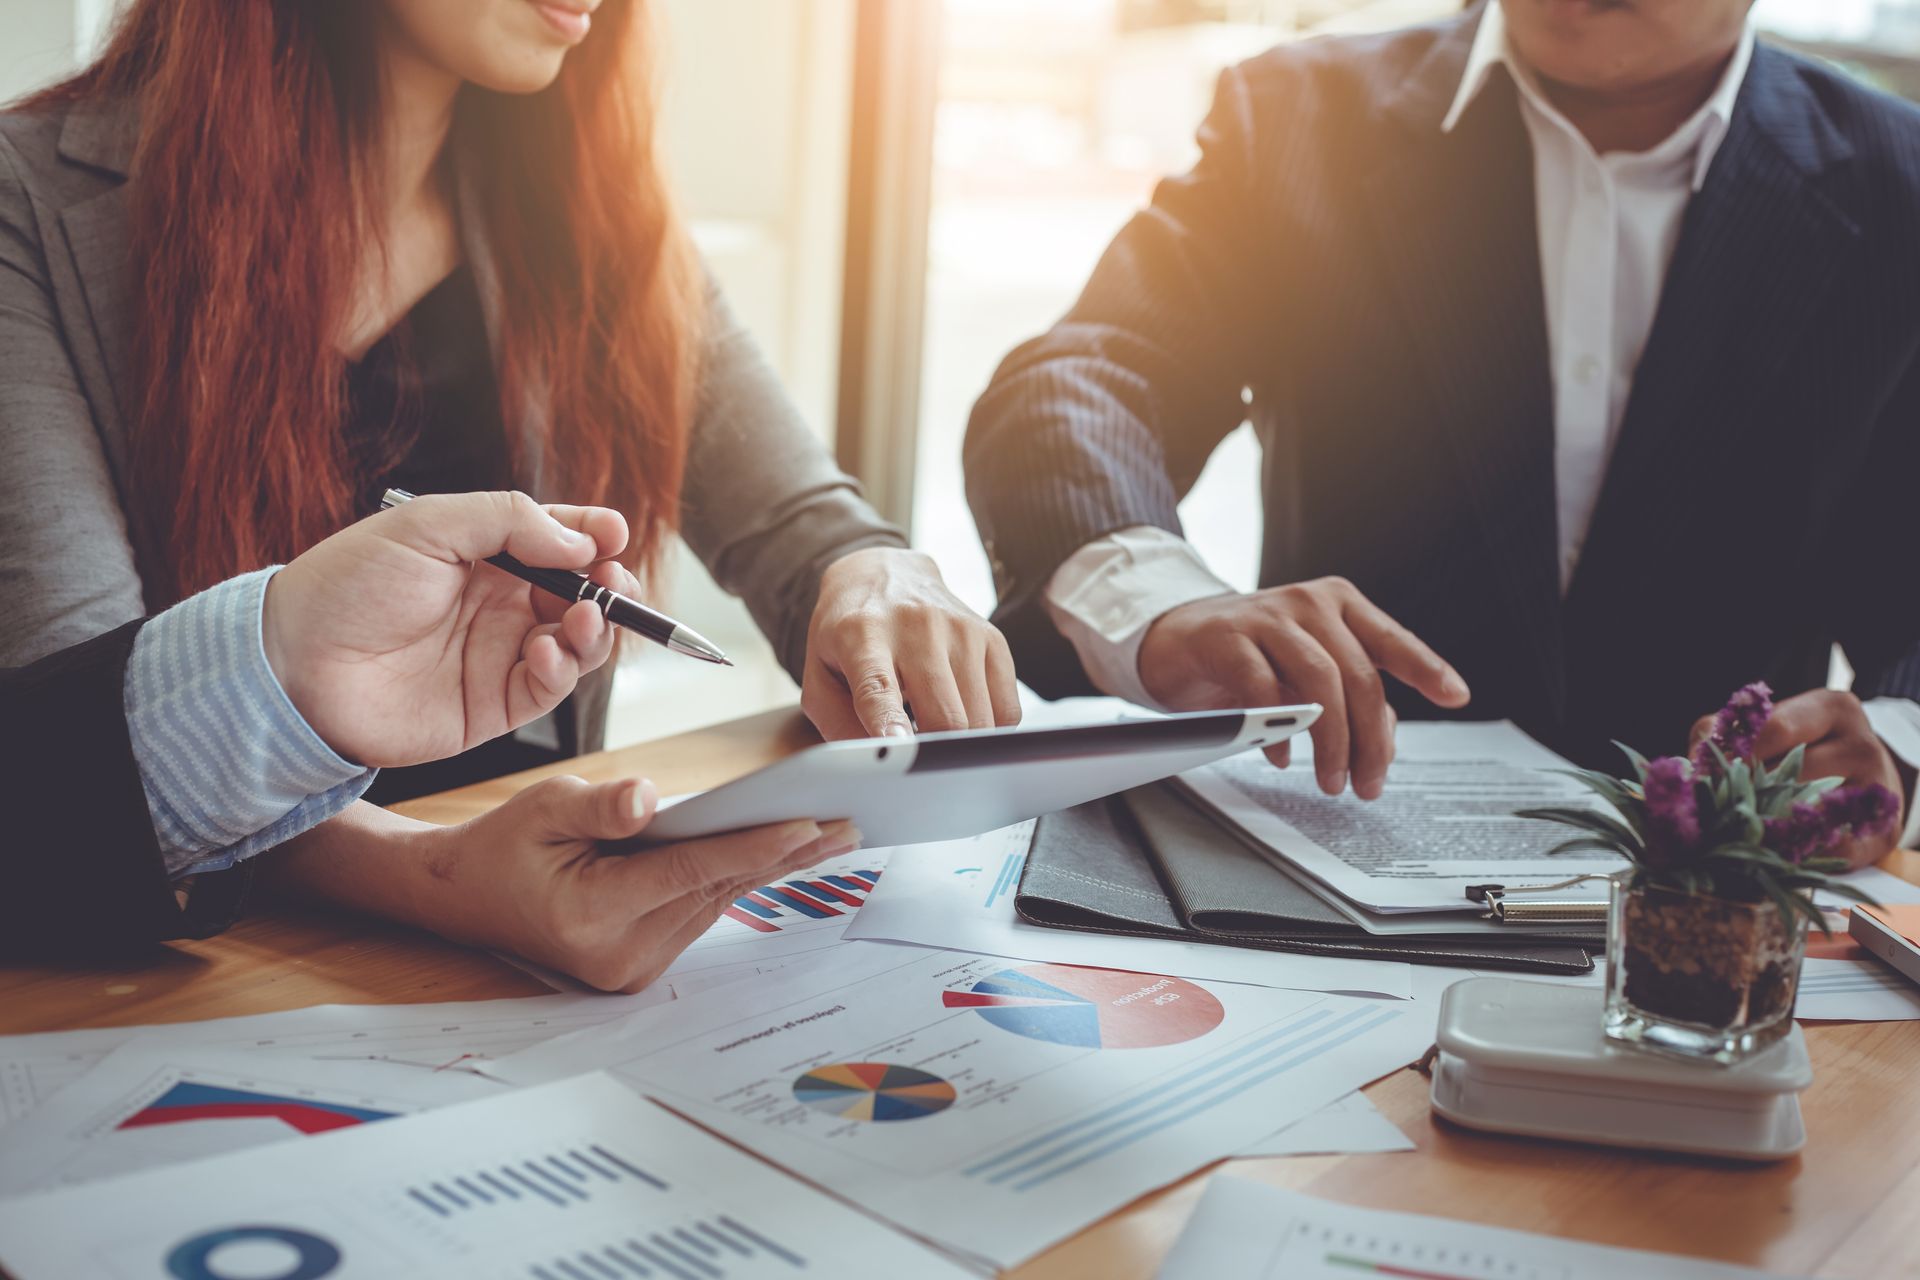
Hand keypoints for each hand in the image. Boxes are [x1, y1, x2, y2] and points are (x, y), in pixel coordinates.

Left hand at [262, 490, 638, 766]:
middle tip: (614, 581)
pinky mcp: (494, 706)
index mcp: (486, 555)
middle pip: (583, 593)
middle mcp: (501, 604)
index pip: (559, 539)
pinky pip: (550, 688)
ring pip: (579, 642)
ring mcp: (501, 655)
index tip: (614, 533)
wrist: (294, 665)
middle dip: (611, 585)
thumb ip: (508, 520)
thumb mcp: (427, 525)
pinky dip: (563, 669)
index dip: (594, 534)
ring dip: (596, 629)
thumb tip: (579, 540)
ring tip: (585, 617)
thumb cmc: (346, 587)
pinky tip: (546, 651)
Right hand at [405, 774, 861, 991]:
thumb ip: (600, 805)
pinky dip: (737, 876)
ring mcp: (633, 968)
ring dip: (771, 866)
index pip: (688, 873)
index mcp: (590, 915)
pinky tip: (784, 849)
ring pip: (716, 901)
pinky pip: (701, 910)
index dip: (751, 846)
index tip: (807, 823)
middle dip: (784, 852)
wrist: (465, 898)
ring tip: (832, 829)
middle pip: (716, 889)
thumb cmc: (505, 845)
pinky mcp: (643, 965)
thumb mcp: (541, 806)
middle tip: (849, 818)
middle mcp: (618, 954)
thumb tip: (652, 800)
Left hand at [801, 547, 1020, 738]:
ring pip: (979, 720)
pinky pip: (1007, 710)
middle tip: (917, 758)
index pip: (879, 686)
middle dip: (934, 753)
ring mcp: (961, 630)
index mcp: (862, 635)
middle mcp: (916, 626)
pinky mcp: (992, 638)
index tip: (898, 750)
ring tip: (933, 728)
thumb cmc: (849, 637)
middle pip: (944, 715)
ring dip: (959, 743)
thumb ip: (836, 724)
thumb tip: (877, 764)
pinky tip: (962, 715)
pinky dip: (988, 729)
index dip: (889, 722)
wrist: (884, 575)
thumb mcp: (819, 677)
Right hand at [1136, 578, 1468, 798]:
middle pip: (1359, 674)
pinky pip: (1264, 687)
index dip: (1427, 667)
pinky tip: (1281, 756)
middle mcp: (1308, 603)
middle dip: (1370, 739)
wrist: (1171, 638)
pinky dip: (1279, 731)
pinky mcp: (1227, 636)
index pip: (1391, 639)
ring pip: (1320, 681)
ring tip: (1331, 779)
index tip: (1456, 696)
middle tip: (1368, 783)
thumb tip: (1385, 741)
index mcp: (1338, 604)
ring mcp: (1267, 615)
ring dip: (1331, 741)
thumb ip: (1349, 698)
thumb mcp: (1305, 673)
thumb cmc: (1246, 658)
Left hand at [1691, 689, 1906, 870]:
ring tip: (1733, 834)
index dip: (1734, 753)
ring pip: (1810, 813)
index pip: (1776, 728)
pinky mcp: (1883, 832)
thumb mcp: (1767, 728)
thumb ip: (1722, 737)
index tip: (1699, 776)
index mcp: (1832, 709)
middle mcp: (1861, 743)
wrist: (1864, 780)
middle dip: (1745, 794)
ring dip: (1767, 828)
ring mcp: (1878, 789)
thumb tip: (1686, 768)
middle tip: (1710, 813)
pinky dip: (1797, 855)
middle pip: (1792, 773)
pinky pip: (1831, 851)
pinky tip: (1770, 854)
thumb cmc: (1799, 750)